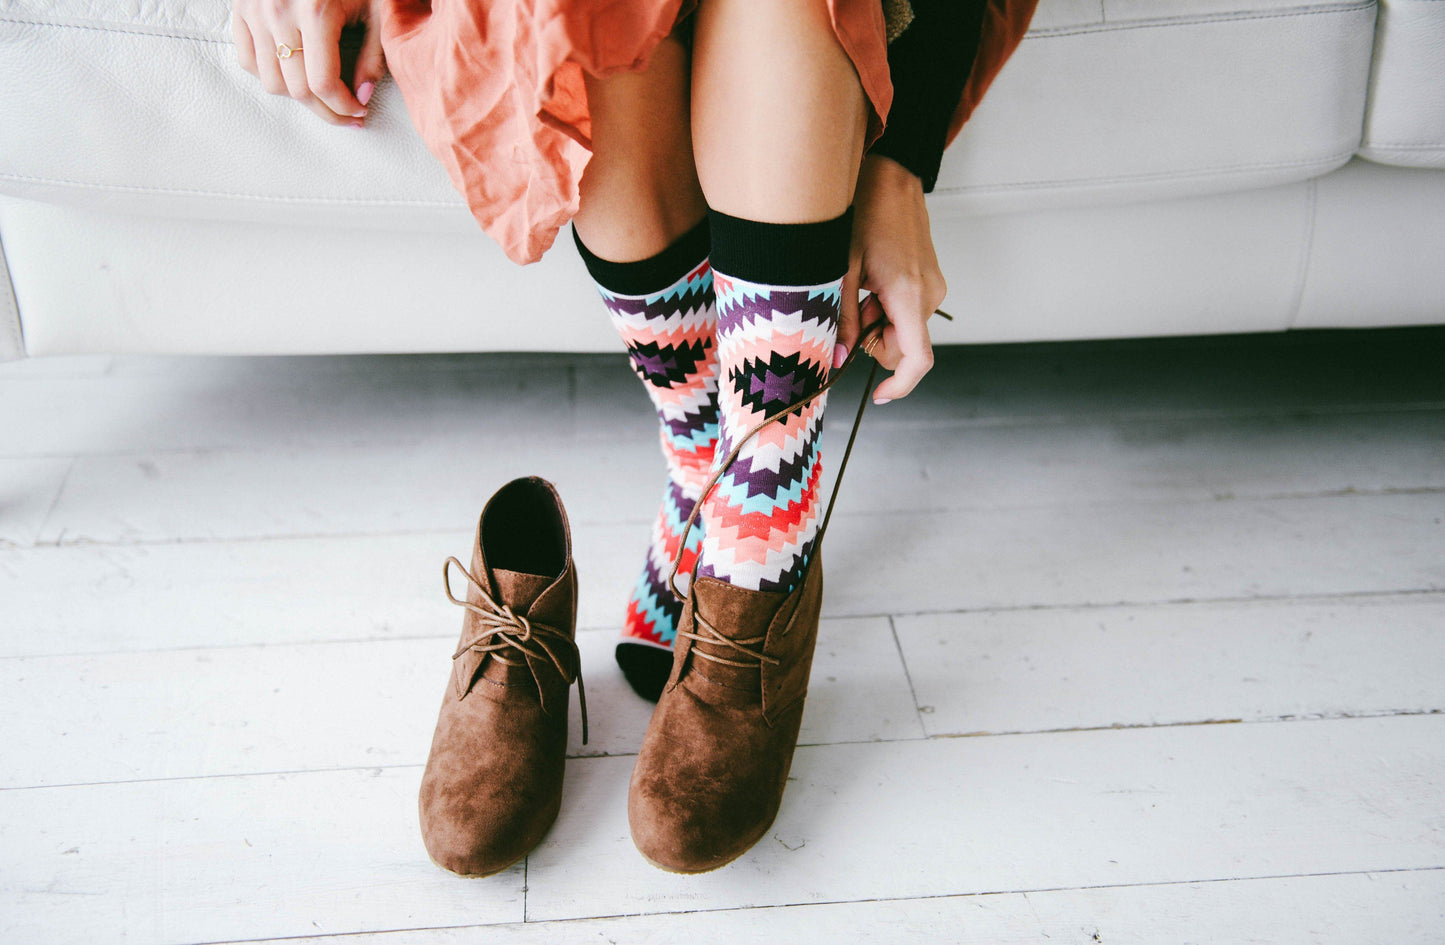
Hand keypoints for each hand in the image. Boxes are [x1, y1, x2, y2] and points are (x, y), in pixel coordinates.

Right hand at [231, 0, 386, 125]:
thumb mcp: (373, 10)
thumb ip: (371, 55)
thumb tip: (362, 98)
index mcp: (316, 11)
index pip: (322, 83)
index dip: (342, 108)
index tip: (358, 112)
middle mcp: (279, 13)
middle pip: (297, 89)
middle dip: (326, 111)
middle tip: (346, 114)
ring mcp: (254, 12)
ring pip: (271, 82)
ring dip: (299, 99)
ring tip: (323, 97)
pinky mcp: (240, 10)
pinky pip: (248, 61)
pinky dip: (271, 76)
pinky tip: (296, 75)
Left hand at [837, 154, 947, 403]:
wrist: (891, 175)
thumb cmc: (864, 214)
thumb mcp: (841, 270)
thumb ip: (843, 319)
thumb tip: (839, 360)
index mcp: (909, 297)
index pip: (918, 360)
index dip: (901, 385)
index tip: (879, 395)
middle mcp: (930, 296)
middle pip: (903, 347)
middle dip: (875, 342)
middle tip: (851, 309)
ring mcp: (933, 288)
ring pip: (903, 329)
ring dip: (877, 321)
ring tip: (858, 285)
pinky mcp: (930, 280)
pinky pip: (907, 311)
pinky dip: (886, 308)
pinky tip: (870, 279)